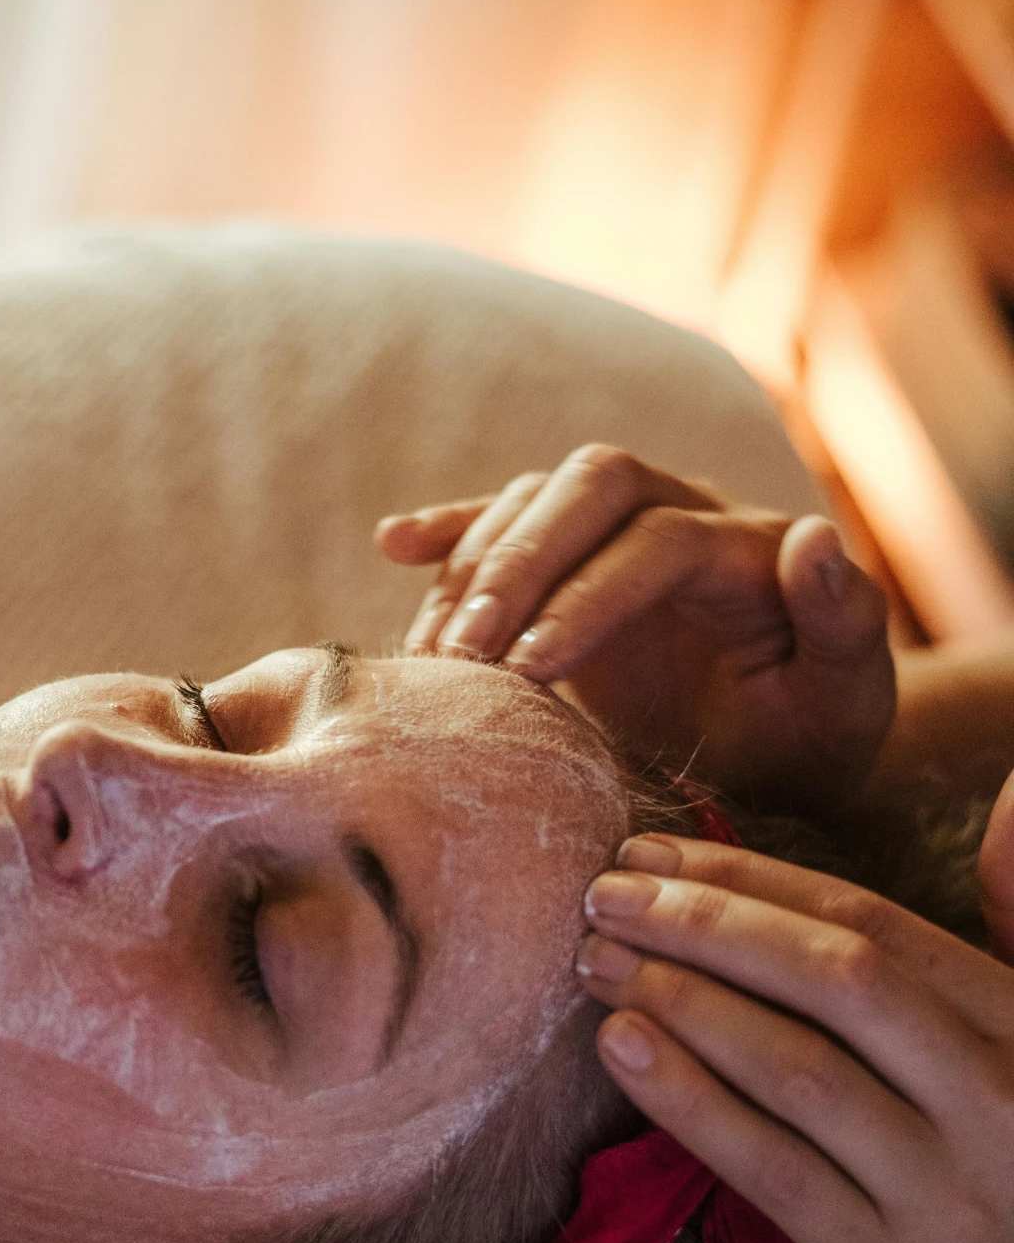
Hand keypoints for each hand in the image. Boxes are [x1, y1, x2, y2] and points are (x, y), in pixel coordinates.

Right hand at [376, 443, 895, 805]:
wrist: (776, 753)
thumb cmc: (811, 737)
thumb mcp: (848, 699)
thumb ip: (844, 620)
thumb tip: (812, 536)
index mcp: (749, 544)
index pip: (659, 540)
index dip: (590, 596)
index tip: (534, 668)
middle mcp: (681, 511)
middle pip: (590, 489)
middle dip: (520, 563)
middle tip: (467, 652)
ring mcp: (616, 529)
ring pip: (534, 502)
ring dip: (475, 568)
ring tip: (434, 657)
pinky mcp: (564, 560)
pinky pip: (499, 522)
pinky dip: (448, 532)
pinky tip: (393, 545)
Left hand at [575, 810, 1013, 1242]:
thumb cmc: (1011, 1194)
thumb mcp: (1007, 1076)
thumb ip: (933, 993)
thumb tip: (784, 901)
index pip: (876, 922)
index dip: (754, 879)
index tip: (657, 852)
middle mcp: (1000, 1098)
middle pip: (836, 976)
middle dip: (708, 923)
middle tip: (606, 894)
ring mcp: (950, 1190)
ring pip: (799, 1066)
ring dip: (683, 1000)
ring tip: (597, 963)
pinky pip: (776, 1170)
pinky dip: (690, 1100)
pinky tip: (622, 1050)